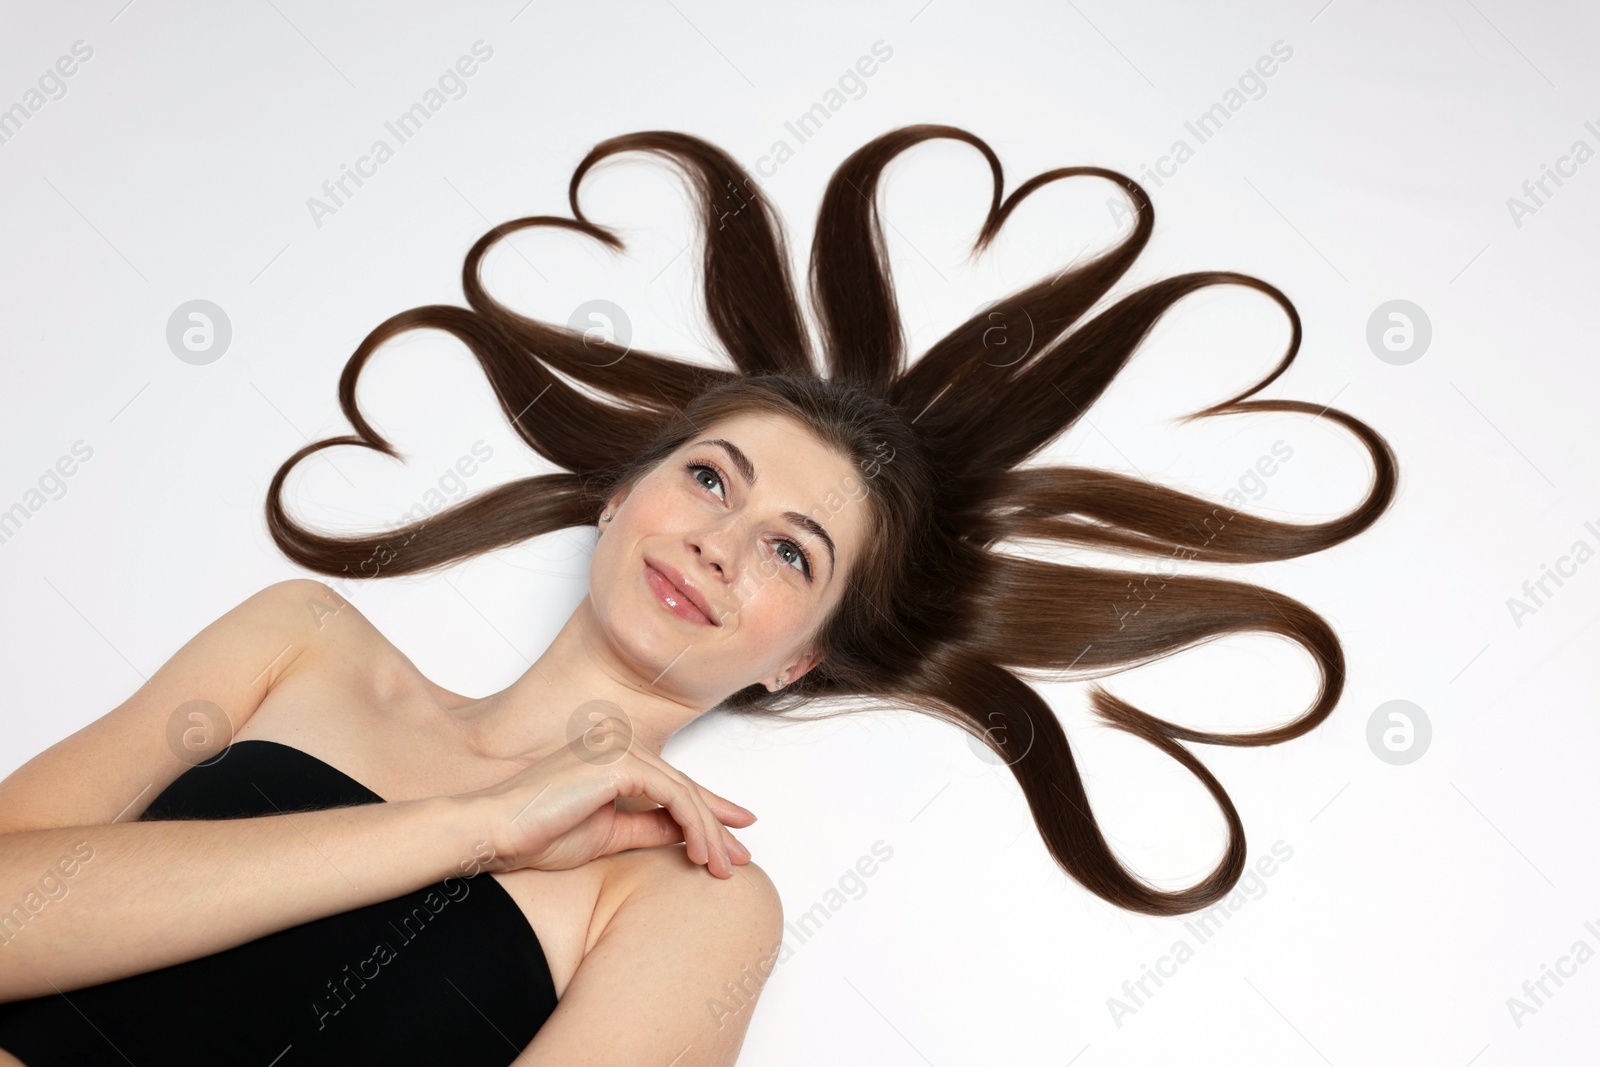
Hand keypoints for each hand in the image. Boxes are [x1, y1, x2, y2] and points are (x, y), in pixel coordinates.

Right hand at [451, 732, 756, 878]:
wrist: (493, 832)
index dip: (708, 812)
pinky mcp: (618, 763)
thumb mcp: (608, 835)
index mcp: (613, 758)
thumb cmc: (536, 834)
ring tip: (720, 868)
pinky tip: (699, 852)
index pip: (672, 785)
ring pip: (685, 791)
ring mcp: (619, 749)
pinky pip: (673, 794)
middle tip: (739, 859)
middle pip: (685, 787)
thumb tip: (687, 834)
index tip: (735, 838)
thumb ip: (648, 828)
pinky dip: (693, 824)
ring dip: (708, 832)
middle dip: (717, 827)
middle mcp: (620, 745)